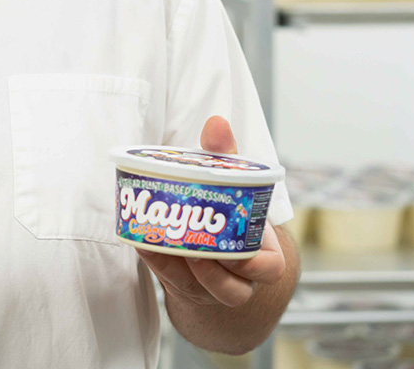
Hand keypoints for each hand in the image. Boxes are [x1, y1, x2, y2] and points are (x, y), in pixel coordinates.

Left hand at [135, 116, 285, 307]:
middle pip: (232, 289)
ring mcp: (210, 287)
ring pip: (200, 291)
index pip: (270, 269)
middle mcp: (240, 279)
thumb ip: (225, 155)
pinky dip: (157, 263)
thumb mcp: (231, 182)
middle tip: (194, 247)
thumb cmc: (227, 209)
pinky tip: (142, 241)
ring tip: (166, 242)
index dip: (254, 264)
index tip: (234, 249)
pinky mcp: (183, 286)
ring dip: (179, 270)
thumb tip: (217, 122)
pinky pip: (171, 281)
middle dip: (212, 271)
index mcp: (264, 255)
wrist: (213, 241)